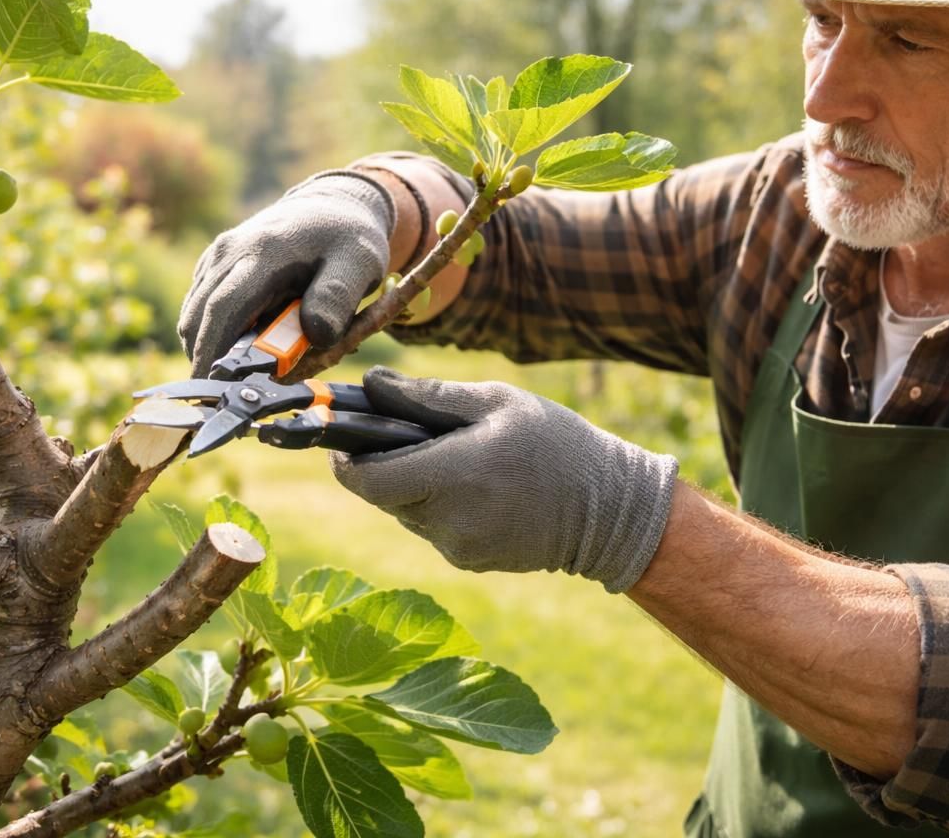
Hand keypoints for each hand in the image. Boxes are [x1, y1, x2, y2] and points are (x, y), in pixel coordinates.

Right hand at [178, 172, 393, 375]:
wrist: (331, 206)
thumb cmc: (348, 240)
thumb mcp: (360, 264)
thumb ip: (338, 298)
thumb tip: (314, 336)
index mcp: (264, 252)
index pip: (224, 309)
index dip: (214, 353)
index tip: (215, 391)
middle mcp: (229, 252)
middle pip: (198, 318)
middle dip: (208, 360)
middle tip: (233, 393)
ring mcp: (216, 257)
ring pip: (193, 316)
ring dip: (212, 347)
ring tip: (251, 363)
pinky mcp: (211, 265)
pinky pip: (199, 308)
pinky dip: (214, 332)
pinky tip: (248, 341)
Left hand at [330, 367, 678, 592]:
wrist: (608, 510)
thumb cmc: (555, 442)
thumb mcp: (497, 402)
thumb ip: (428, 395)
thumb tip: (370, 386)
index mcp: (455, 473)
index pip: (368, 479)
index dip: (345, 460)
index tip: (340, 439)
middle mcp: (450, 519)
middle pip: (383, 496)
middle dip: (381, 467)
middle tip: (402, 438)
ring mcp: (459, 547)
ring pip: (405, 514)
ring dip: (412, 487)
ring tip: (453, 459)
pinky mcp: (469, 562)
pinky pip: (432, 530)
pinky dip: (438, 508)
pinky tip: (474, 488)